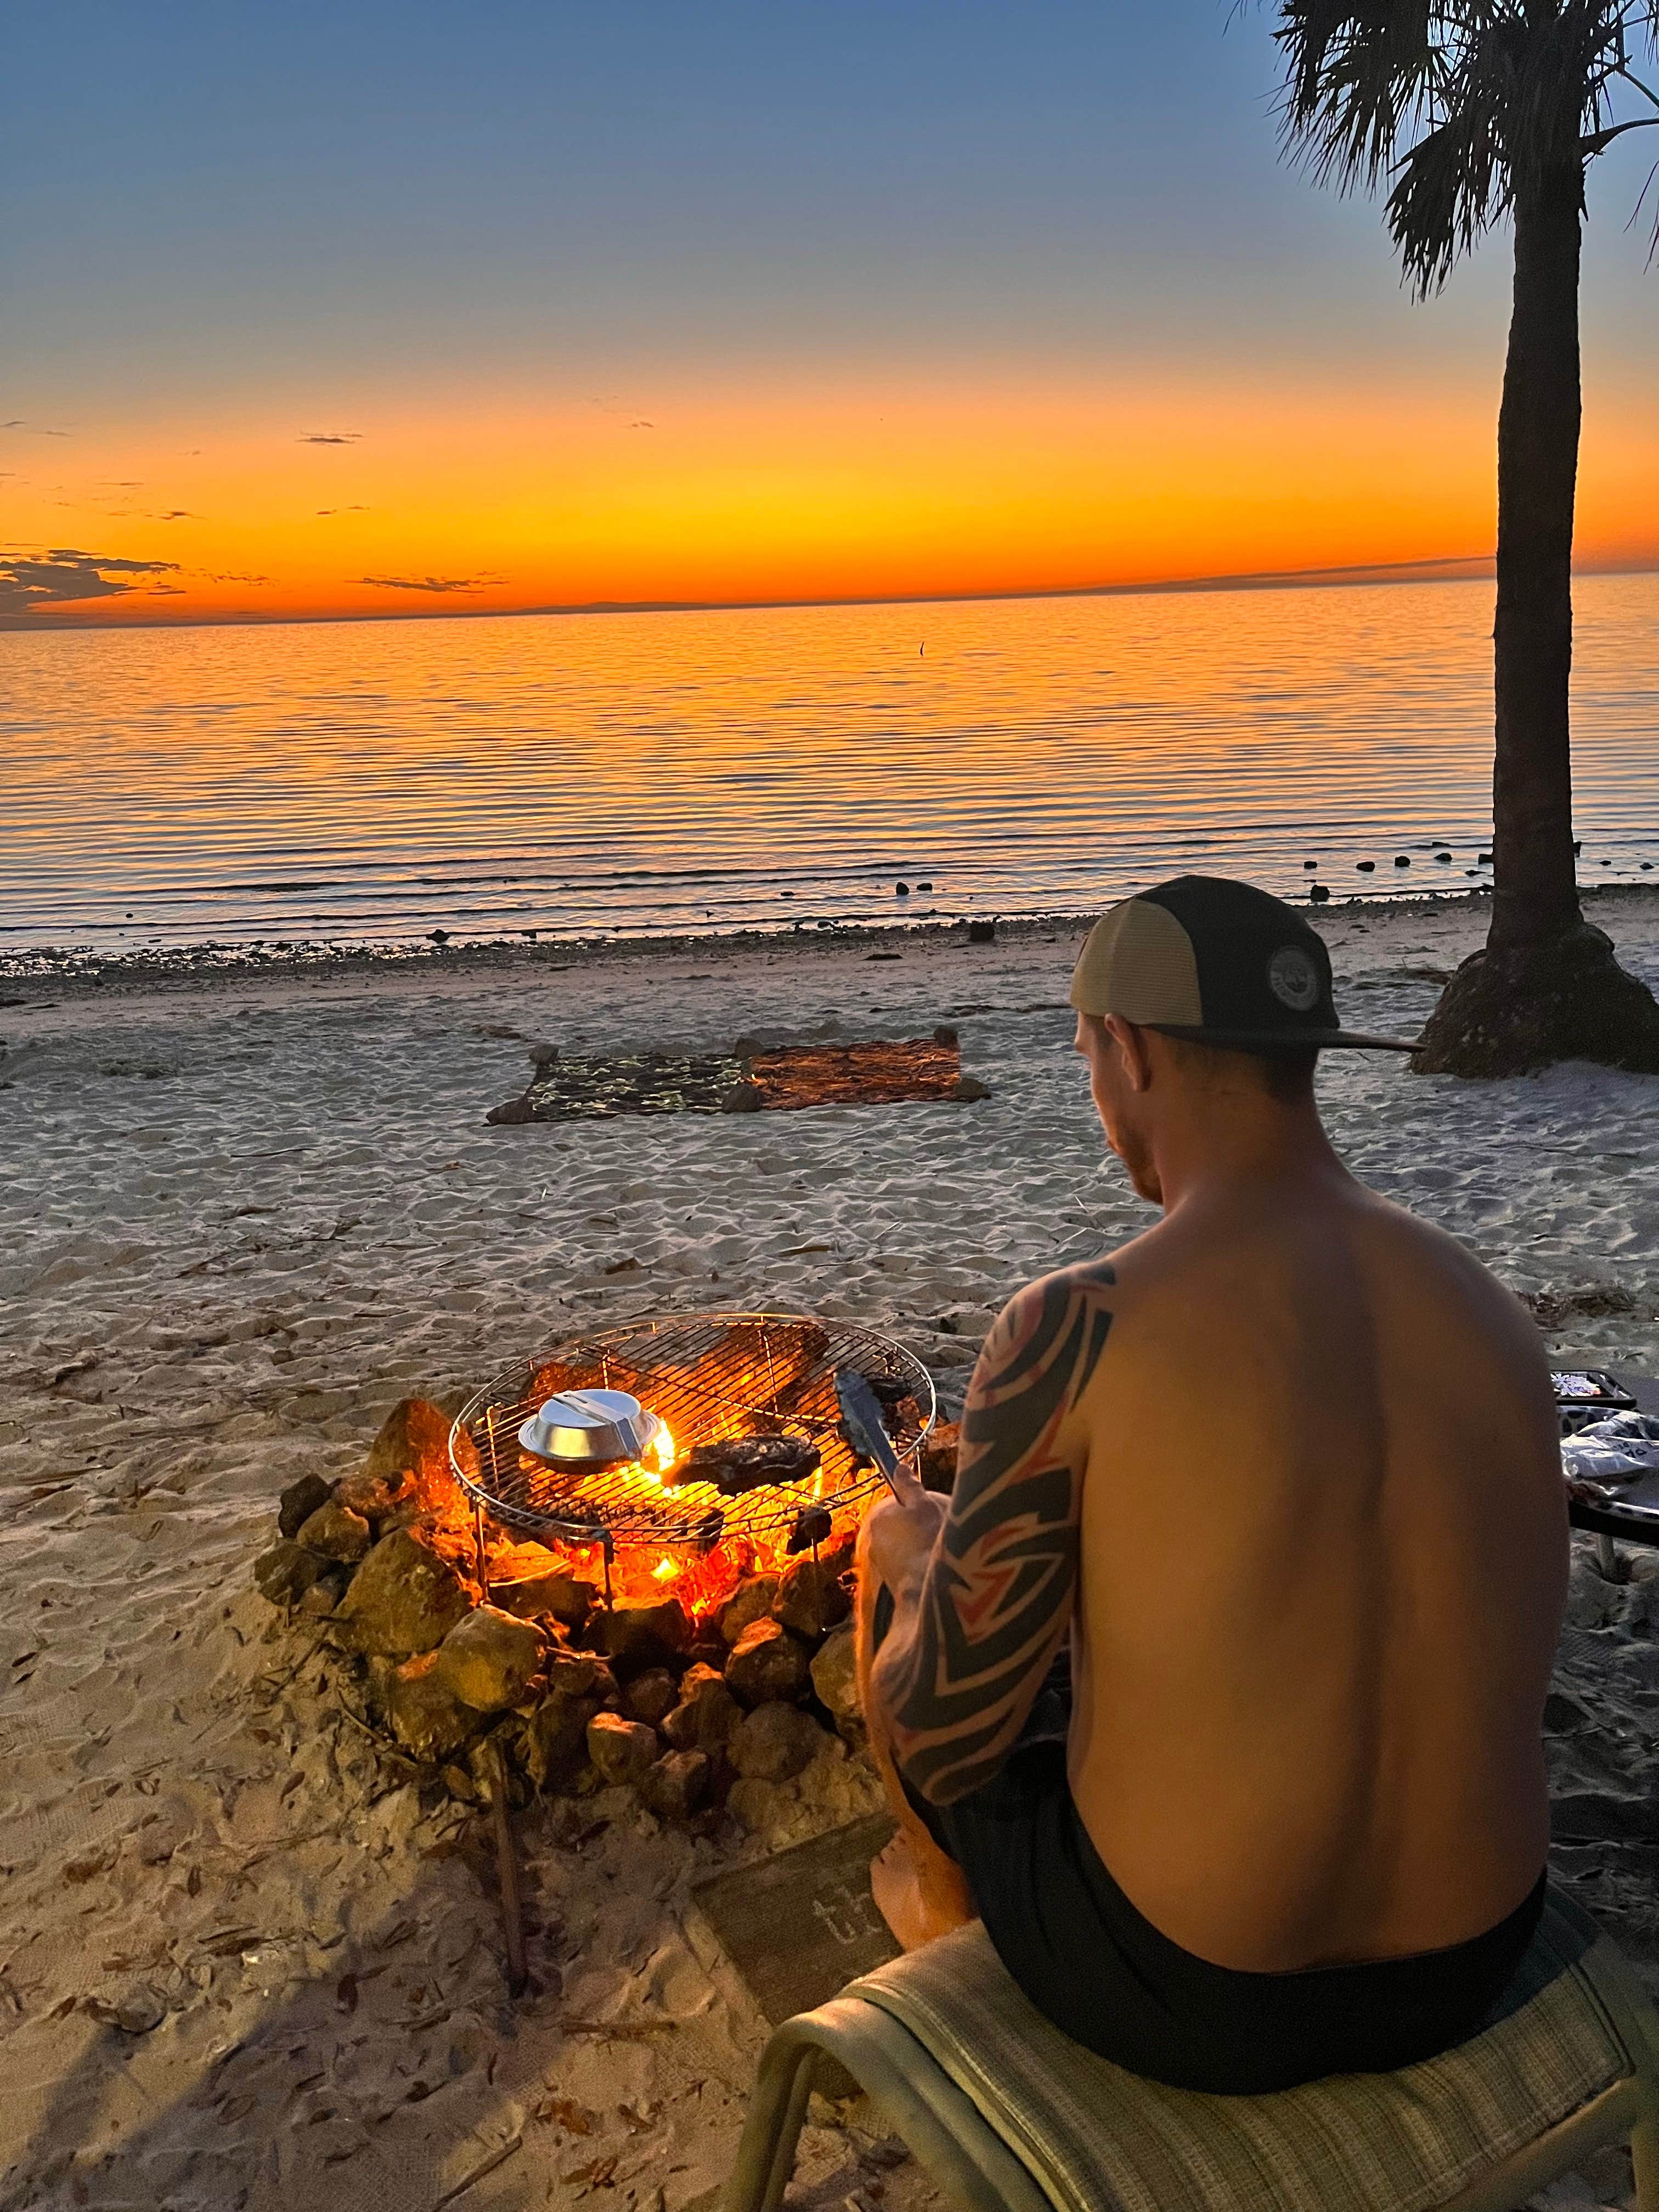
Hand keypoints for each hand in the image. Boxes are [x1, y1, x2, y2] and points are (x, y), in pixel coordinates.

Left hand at [859, 1482, 947, 1596]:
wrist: (924, 1592)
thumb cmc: (927, 1542)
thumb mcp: (924, 1505)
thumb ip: (910, 1486)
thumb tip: (900, 1467)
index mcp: (877, 1516)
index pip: (898, 1503)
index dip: (920, 1506)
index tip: (936, 1512)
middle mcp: (870, 1538)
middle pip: (900, 1525)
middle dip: (919, 1527)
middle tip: (940, 1533)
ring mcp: (877, 1562)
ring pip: (903, 1546)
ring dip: (918, 1547)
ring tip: (939, 1553)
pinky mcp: (887, 1581)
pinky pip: (905, 1565)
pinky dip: (916, 1564)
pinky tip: (932, 1569)